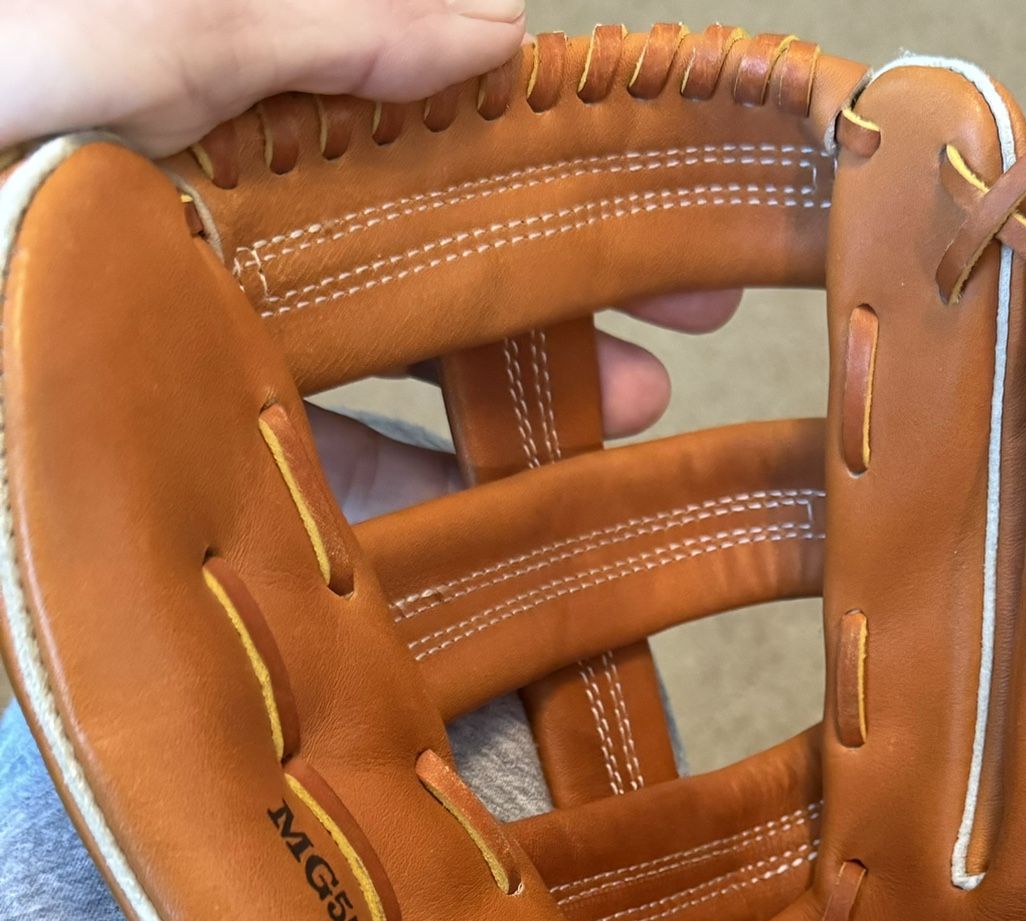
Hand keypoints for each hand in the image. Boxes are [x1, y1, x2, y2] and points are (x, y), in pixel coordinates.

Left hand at [0, 0, 742, 517]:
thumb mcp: (94, 27)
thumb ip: (283, 23)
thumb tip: (491, 26)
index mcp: (204, 102)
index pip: (420, 117)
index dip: (558, 150)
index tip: (677, 190)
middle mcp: (202, 221)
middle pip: (425, 253)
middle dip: (566, 287)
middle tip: (694, 334)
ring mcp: (178, 346)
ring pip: (376, 378)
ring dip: (512, 406)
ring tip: (632, 426)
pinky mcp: (153, 457)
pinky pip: (290, 485)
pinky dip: (389, 511)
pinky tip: (487, 529)